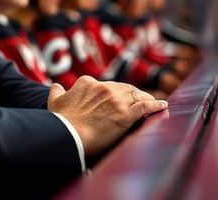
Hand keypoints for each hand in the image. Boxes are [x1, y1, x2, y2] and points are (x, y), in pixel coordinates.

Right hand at [48, 75, 167, 156]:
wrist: (68, 134)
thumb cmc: (61, 120)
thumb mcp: (55, 101)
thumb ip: (57, 91)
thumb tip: (56, 86)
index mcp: (88, 83)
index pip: (105, 84)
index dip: (112, 91)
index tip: (115, 97)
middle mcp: (104, 88)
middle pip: (123, 88)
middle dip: (131, 94)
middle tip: (137, 101)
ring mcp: (116, 100)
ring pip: (136, 95)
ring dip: (146, 97)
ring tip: (154, 102)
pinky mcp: (126, 115)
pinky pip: (145, 106)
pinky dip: (155, 105)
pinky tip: (162, 105)